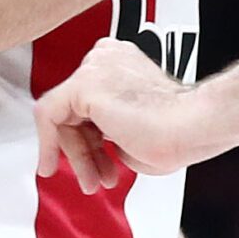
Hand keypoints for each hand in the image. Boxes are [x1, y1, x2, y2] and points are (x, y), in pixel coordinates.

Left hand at [35, 38, 217, 191]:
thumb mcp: (133, 129)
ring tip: (92, 179)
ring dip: (75, 155)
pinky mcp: (84, 84)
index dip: (88, 136)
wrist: (190, 126)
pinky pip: (48, 115)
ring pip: (63, 115)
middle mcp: (107, 58)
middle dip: (82, 150)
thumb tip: (95, 142)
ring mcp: (95, 67)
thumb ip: (110, 127)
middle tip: (94, 174)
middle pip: (74, 109)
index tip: (92, 157)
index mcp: (123, 62)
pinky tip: (52, 164)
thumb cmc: (177, 131)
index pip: (89, 100)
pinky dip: (48, 144)